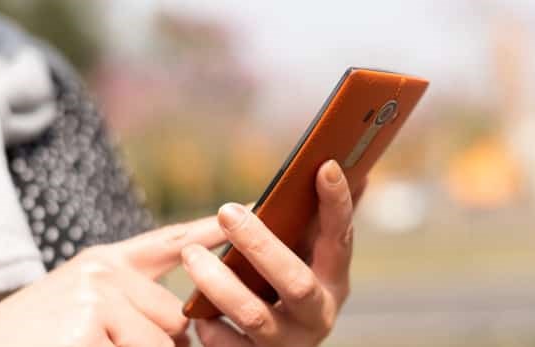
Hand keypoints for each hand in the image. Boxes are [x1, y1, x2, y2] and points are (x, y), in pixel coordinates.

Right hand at [0, 217, 226, 346]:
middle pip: (176, 316)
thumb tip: (185, 326)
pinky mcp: (88, 326)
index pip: (171, 242)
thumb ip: (134, 303)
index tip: (252, 208)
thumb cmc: (34, 337)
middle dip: (163, 344)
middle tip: (112, 338)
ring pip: (163, 342)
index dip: (212, 232)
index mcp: (106, 262)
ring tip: (89, 340)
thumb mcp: (83, 305)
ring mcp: (97, 295)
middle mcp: (105, 271)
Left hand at [182, 160, 364, 346]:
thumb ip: (320, 219)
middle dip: (259, 245)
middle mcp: (319, 314)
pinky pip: (229, 346)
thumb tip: (339, 164)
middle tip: (227, 212)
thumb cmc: (289, 284)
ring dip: (220, 283)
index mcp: (334, 279)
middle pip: (295, 282)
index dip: (336, 204)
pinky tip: (197, 310)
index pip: (342, 237)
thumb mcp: (309, 256)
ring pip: (255, 315)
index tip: (323, 165)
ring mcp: (290, 342)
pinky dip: (210, 326)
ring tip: (192, 255)